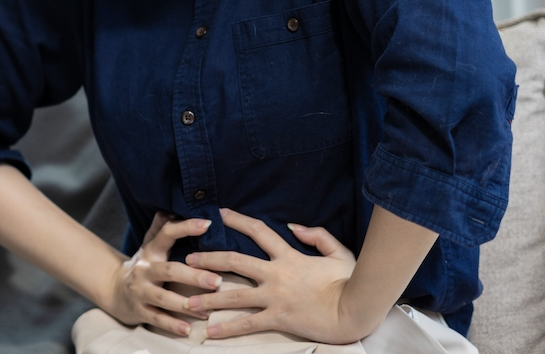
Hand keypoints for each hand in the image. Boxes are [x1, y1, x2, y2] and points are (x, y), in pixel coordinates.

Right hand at [102, 212, 223, 336]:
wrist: (114, 289)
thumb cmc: (144, 266)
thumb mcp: (150, 245)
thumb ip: (162, 227)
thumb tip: (176, 205)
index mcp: (152, 250)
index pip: (166, 233)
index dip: (186, 227)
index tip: (207, 224)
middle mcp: (145, 268)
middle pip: (170, 270)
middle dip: (194, 276)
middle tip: (217, 281)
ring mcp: (140, 290)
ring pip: (164, 297)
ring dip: (186, 304)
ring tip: (207, 309)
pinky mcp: (138, 310)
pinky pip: (157, 318)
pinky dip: (173, 325)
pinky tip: (188, 330)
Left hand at [183, 208, 373, 343]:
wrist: (356, 310)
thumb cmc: (350, 282)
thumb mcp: (337, 252)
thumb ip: (316, 235)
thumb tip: (294, 225)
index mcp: (289, 256)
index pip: (258, 232)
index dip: (238, 220)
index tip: (220, 213)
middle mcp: (276, 274)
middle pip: (234, 262)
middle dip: (209, 260)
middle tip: (188, 261)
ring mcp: (275, 297)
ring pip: (234, 295)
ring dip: (208, 297)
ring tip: (188, 301)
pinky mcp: (278, 318)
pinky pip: (247, 324)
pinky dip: (227, 328)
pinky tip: (210, 332)